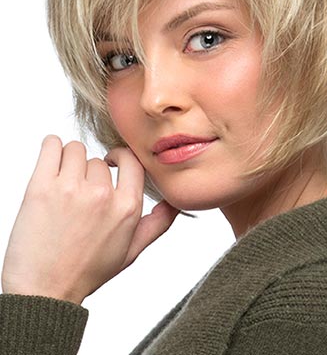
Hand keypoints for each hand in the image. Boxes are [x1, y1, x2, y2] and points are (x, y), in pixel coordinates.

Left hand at [1, 135, 178, 304]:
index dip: (120, 157)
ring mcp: (71, 188)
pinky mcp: (41, 186)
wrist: (43, 291)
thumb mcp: (131, 252)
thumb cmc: (85, 272)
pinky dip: (51, 148)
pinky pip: (51, 145)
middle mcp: (102, 195)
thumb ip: (157, 224)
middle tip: (79, 196)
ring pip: (75, 149)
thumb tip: (175, 203)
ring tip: (63, 184)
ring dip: (70, 161)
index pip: (131, 159)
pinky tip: (51, 161)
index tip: (111, 161)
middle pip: (98, 160)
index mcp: (126, 207)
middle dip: (89, 173)